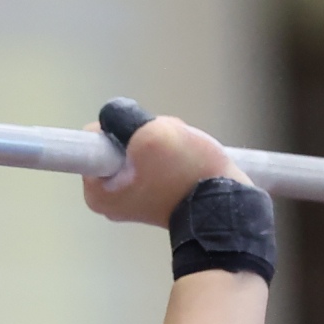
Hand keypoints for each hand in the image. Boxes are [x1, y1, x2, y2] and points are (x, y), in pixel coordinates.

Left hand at [82, 115, 250, 224]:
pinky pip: (155, 165)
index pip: (97, 139)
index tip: (145, 137)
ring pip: (140, 152)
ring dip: (162, 144)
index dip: (123, 127)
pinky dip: (171, 157)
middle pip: (120, 145)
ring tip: (182, 155)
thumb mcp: (151, 134)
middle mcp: (109, 202)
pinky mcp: (157, 199)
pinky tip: (187, 161)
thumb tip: (112, 114)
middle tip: (169, 147)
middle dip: (145, 137)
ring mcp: (134, 202)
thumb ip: (123, 117)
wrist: (227, 209)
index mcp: (97, 193)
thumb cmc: (187, 175)